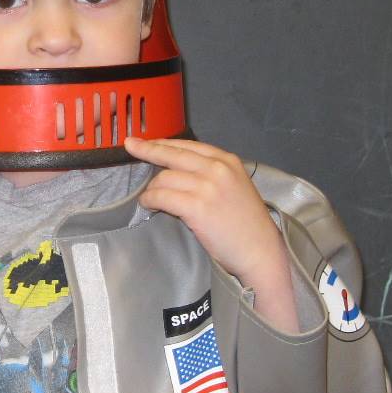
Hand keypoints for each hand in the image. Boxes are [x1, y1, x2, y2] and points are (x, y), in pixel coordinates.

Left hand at [123, 136, 299, 331]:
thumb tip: (178, 171)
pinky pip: (162, 197)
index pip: (188, 145)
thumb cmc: (248, 224)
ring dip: (151, 189)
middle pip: (172, 154)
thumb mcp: (235, 186)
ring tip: (149, 199)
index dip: (163, 143)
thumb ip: (212, 174)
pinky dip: (150, 200)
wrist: (261, 251)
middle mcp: (217, 168)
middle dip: (148, 150)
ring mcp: (207, 187)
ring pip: (164, 178)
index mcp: (227, 161)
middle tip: (130, 147)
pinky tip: (149, 205)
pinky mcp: (197, 207)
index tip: (146, 141)